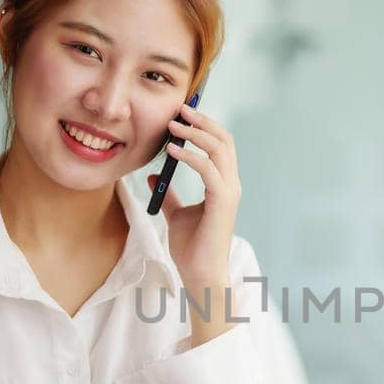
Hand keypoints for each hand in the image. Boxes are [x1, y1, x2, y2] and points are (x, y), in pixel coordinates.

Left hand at [145, 102, 239, 298]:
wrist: (199, 274)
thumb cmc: (192, 248)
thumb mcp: (176, 214)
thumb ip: (169, 194)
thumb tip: (152, 177)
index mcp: (223, 185)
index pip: (220, 145)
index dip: (203, 127)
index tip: (181, 115)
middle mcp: (231, 184)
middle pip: (224, 140)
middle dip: (202, 121)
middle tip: (179, 109)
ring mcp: (229, 192)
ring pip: (219, 149)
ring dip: (196, 133)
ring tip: (173, 125)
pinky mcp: (222, 202)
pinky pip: (207, 169)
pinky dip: (189, 156)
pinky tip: (171, 151)